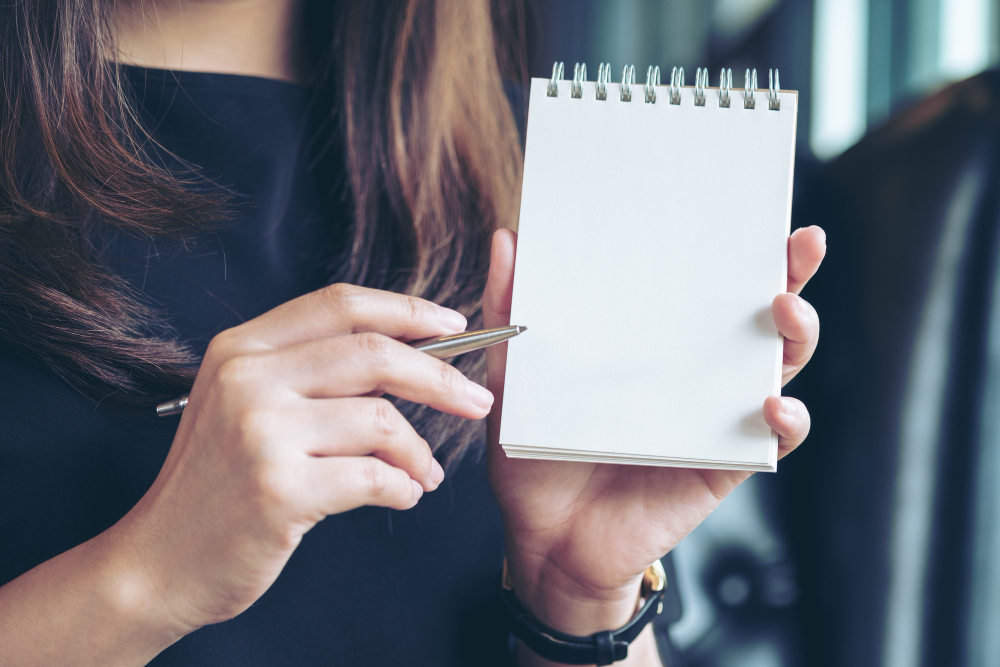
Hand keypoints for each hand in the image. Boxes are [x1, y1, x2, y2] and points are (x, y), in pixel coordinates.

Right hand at [113, 285, 492, 634]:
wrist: (159, 562)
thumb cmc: (219, 483)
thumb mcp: (244, 405)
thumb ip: (309, 372)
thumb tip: (411, 356)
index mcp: (241, 348)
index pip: (341, 304)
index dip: (408, 309)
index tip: (454, 325)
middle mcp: (246, 379)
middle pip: (374, 353)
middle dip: (440, 378)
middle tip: (478, 401)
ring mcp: (259, 433)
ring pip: (381, 420)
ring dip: (418, 452)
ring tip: (423, 474)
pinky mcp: (277, 489)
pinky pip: (375, 476)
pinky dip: (402, 487)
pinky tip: (400, 495)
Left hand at [484, 227, 825, 651]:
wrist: (546, 541)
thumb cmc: (534, 458)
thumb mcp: (516, 380)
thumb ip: (513, 314)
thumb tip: (507, 239)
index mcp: (649, 346)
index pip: (700, 286)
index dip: (731, 248)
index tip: (750, 211)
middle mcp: (692, 374)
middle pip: (755, 316)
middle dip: (789, 274)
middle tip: (798, 245)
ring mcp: (713, 417)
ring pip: (778, 368)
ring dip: (796, 335)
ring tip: (783, 310)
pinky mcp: (724, 465)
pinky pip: (772, 441)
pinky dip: (785, 421)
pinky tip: (771, 406)